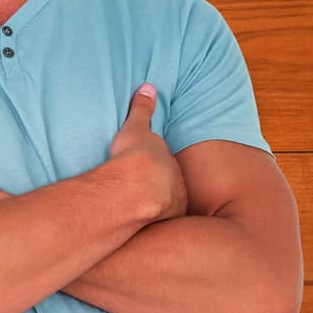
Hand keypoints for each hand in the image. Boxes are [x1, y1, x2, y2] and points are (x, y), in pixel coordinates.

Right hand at [107, 83, 187, 221]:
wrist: (137, 190)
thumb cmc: (135, 158)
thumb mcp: (136, 129)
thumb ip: (141, 109)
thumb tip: (148, 86)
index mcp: (170, 163)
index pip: (166, 164)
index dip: (157, 166)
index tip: (147, 170)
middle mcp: (178, 184)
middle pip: (171, 186)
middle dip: (161, 188)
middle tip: (144, 191)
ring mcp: (174, 204)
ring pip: (168, 205)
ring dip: (158, 207)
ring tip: (140, 210)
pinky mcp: (165, 223)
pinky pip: (158, 222)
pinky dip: (150, 222)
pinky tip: (139, 225)